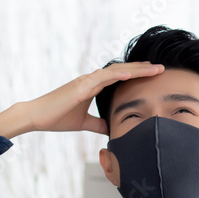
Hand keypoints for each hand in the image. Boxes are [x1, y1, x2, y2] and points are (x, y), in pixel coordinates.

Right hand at [0, 62, 164, 138]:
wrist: (36, 116)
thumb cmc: (57, 117)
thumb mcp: (83, 123)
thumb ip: (97, 124)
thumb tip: (110, 129)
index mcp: (93, 86)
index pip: (120, 77)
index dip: (138, 75)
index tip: (154, 76)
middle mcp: (91, 79)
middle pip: (123, 71)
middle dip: (143, 69)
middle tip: (162, 68)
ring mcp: (86, 80)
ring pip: (117, 71)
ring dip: (137, 69)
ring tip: (155, 68)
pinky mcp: (81, 86)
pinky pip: (103, 78)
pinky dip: (119, 75)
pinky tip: (133, 74)